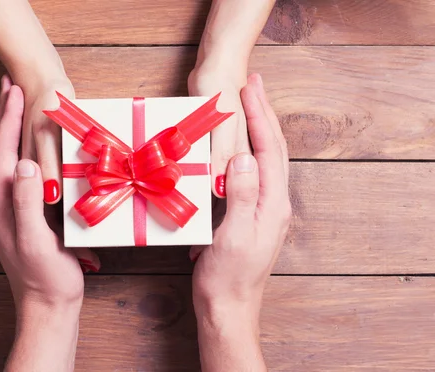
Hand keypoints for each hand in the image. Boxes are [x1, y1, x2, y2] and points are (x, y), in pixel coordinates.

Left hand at [0, 76, 99, 370]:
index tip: (15, 89)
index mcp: (2, 202)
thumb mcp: (38, 240)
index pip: (5, 151)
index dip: (9, 119)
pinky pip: (16, 172)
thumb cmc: (46, 276)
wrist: (45, 306)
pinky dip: (19, 149)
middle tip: (8, 86)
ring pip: (5, 159)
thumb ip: (28, 202)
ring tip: (13, 107)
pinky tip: (28, 147)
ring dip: (8, 130)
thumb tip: (27, 163)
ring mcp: (8, 209)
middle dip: (2, 116)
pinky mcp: (20, 215)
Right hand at [191, 74, 289, 370]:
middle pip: (273, 149)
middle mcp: (275, 203)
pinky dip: (248, 150)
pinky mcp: (253, 216)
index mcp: (272, 205)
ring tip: (249, 106)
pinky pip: (255, 173)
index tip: (249, 88)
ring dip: (258, 129)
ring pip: (266, 159)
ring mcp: (265, 210)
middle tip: (254, 85)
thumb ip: (243, 196)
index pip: (267, 150)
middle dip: (264, 114)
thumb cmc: (228, 277)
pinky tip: (238, 147)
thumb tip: (243, 157)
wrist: (229, 307)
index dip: (259, 116)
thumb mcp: (235, 236)